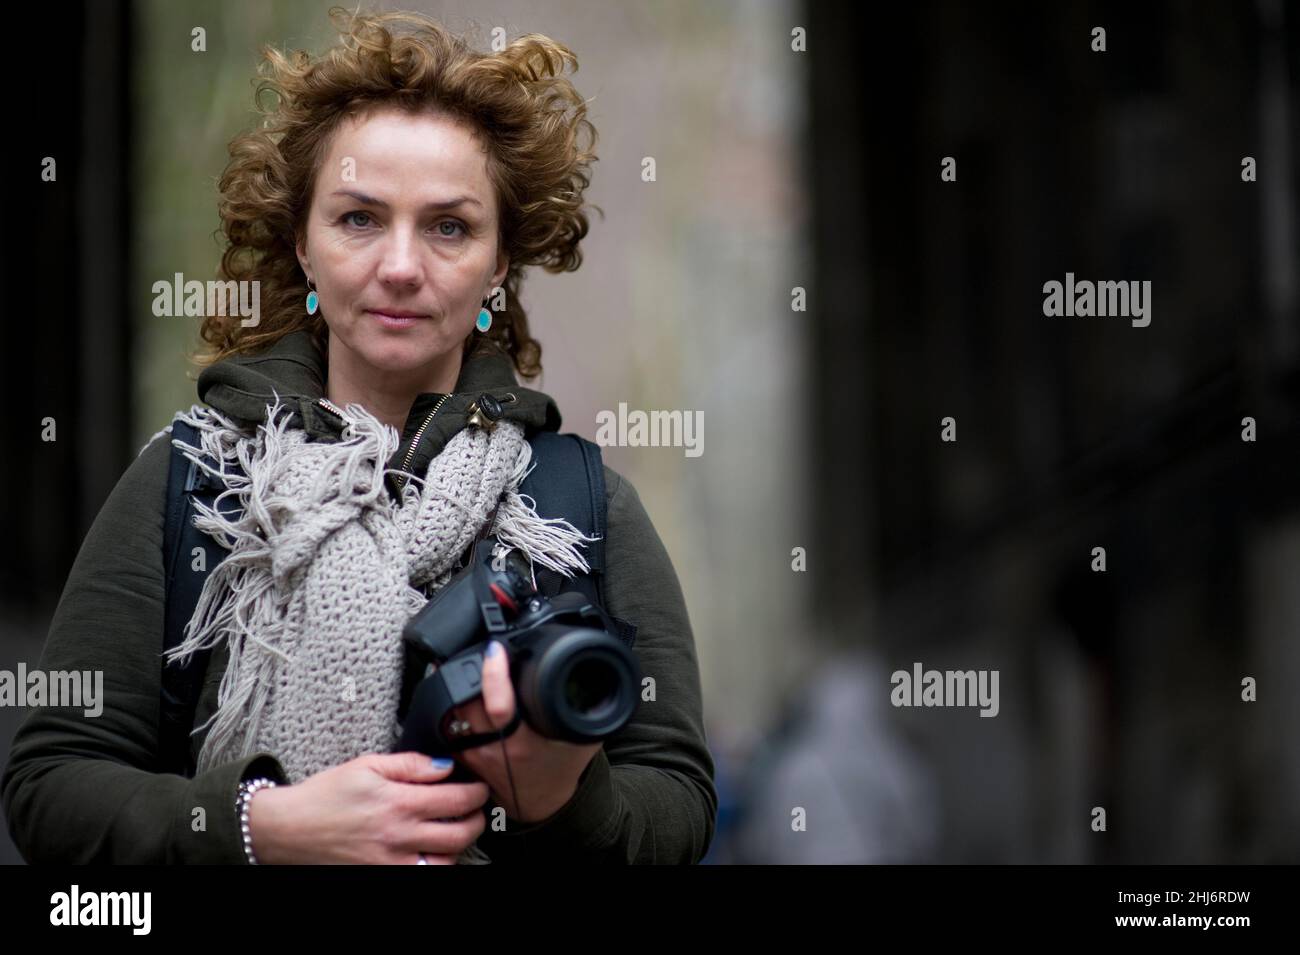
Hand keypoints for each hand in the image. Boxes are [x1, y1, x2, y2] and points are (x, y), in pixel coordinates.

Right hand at [245, 752, 489, 863]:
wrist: (289, 828)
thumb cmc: (325, 795)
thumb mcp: (367, 765)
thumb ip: (411, 764)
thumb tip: (444, 765)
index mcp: (397, 802)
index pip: (457, 799)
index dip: (477, 791)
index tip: (479, 786)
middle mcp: (397, 836)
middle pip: (460, 834)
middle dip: (477, 819)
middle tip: (475, 809)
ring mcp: (390, 862)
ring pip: (446, 862)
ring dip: (458, 846)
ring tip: (454, 830)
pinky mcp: (381, 876)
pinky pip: (422, 875)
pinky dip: (435, 865)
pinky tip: (432, 851)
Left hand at [450, 640, 601, 824]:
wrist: (544, 804)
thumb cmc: (563, 767)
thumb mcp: (585, 736)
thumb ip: (590, 706)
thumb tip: (598, 673)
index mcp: (524, 741)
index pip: (499, 705)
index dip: (494, 674)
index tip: (496, 650)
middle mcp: (494, 748)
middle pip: (467, 702)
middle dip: (470, 671)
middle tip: (479, 650)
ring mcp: (475, 754)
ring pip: (452, 712)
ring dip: (458, 687)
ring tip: (466, 664)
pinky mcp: (464, 756)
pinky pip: (450, 725)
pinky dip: (454, 706)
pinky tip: (462, 691)